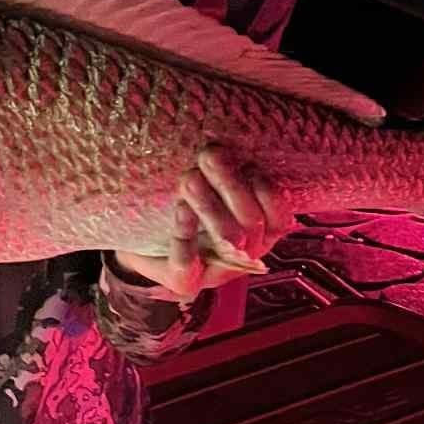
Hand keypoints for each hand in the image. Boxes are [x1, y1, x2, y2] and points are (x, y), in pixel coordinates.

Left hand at [111, 145, 290, 298]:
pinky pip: (187, 264)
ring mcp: (215, 275)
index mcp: (259, 238)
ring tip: (190, 177)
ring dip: (209, 205)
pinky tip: (180, 208)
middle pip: (250, 226)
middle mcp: (243, 259)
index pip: (279, 220)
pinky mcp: (184, 283)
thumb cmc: (185, 214)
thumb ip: (228, 175)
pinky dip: (184, 234)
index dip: (268, 193)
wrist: (144, 248)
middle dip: (231, 187)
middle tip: (209, 155)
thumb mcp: (212, 194)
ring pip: (225, 242)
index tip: (248, 164)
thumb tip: (225, 139)